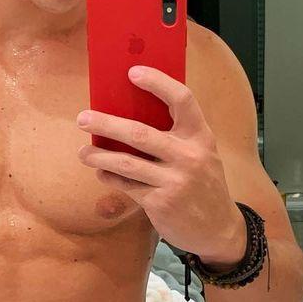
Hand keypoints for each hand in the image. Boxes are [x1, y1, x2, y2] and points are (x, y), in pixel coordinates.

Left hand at [75, 65, 245, 264]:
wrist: (219, 229)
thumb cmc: (203, 184)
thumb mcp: (202, 155)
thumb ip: (177, 136)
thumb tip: (131, 114)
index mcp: (200, 137)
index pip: (182, 99)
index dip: (157, 82)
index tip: (132, 72)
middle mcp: (189, 156)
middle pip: (141, 133)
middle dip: (107, 124)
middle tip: (83, 118)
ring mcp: (175, 181)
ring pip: (127, 163)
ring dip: (99, 156)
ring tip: (83, 153)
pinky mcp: (161, 203)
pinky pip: (127, 186)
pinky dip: (110, 177)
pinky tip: (101, 172)